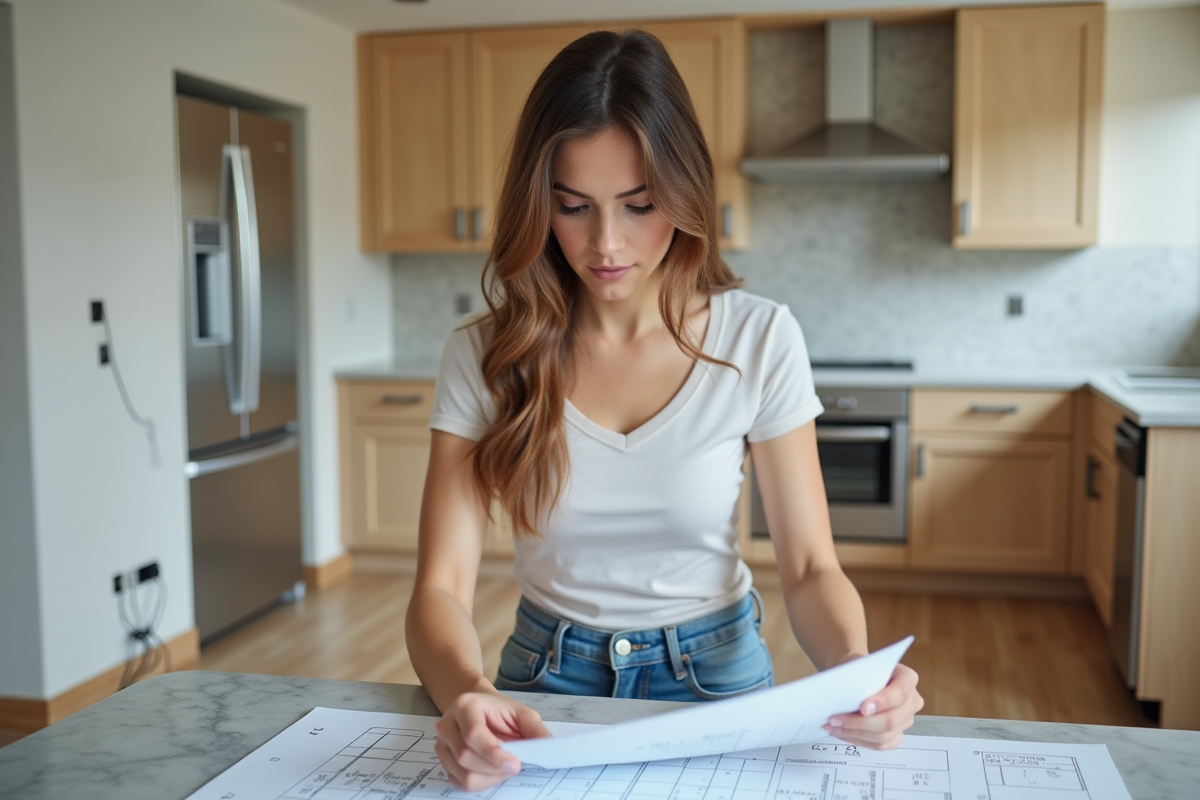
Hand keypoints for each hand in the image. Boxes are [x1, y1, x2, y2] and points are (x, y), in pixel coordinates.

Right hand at [434, 690, 552, 791]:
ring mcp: (443, 745)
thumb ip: (534, 729)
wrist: (481, 710)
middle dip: (494, 768)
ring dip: (489, 777)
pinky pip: (460, 783)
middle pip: (465, 756)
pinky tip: (492, 772)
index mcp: (465, 705)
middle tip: (514, 765)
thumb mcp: (521, 713)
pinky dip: (481, 783)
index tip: (515, 763)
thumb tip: (548, 746)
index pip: (473, 734)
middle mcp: (447, 725)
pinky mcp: (444, 762)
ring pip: (463, 774)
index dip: (494, 753)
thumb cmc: (500, 711)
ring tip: (504, 768)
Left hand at [823, 663, 922, 749]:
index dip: (883, 702)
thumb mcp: (860, 665)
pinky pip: (880, 745)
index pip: (900, 693)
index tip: (863, 708)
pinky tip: (842, 733)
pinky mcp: (897, 735)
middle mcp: (912, 701)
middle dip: (861, 723)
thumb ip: (860, 679)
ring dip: (855, 733)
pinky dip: (859, 740)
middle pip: (891, 720)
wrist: (860, 676)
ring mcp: (906, 720)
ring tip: (832, 726)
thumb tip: (847, 698)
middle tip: (835, 719)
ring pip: (884, 736)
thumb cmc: (861, 670)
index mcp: (908, 678)